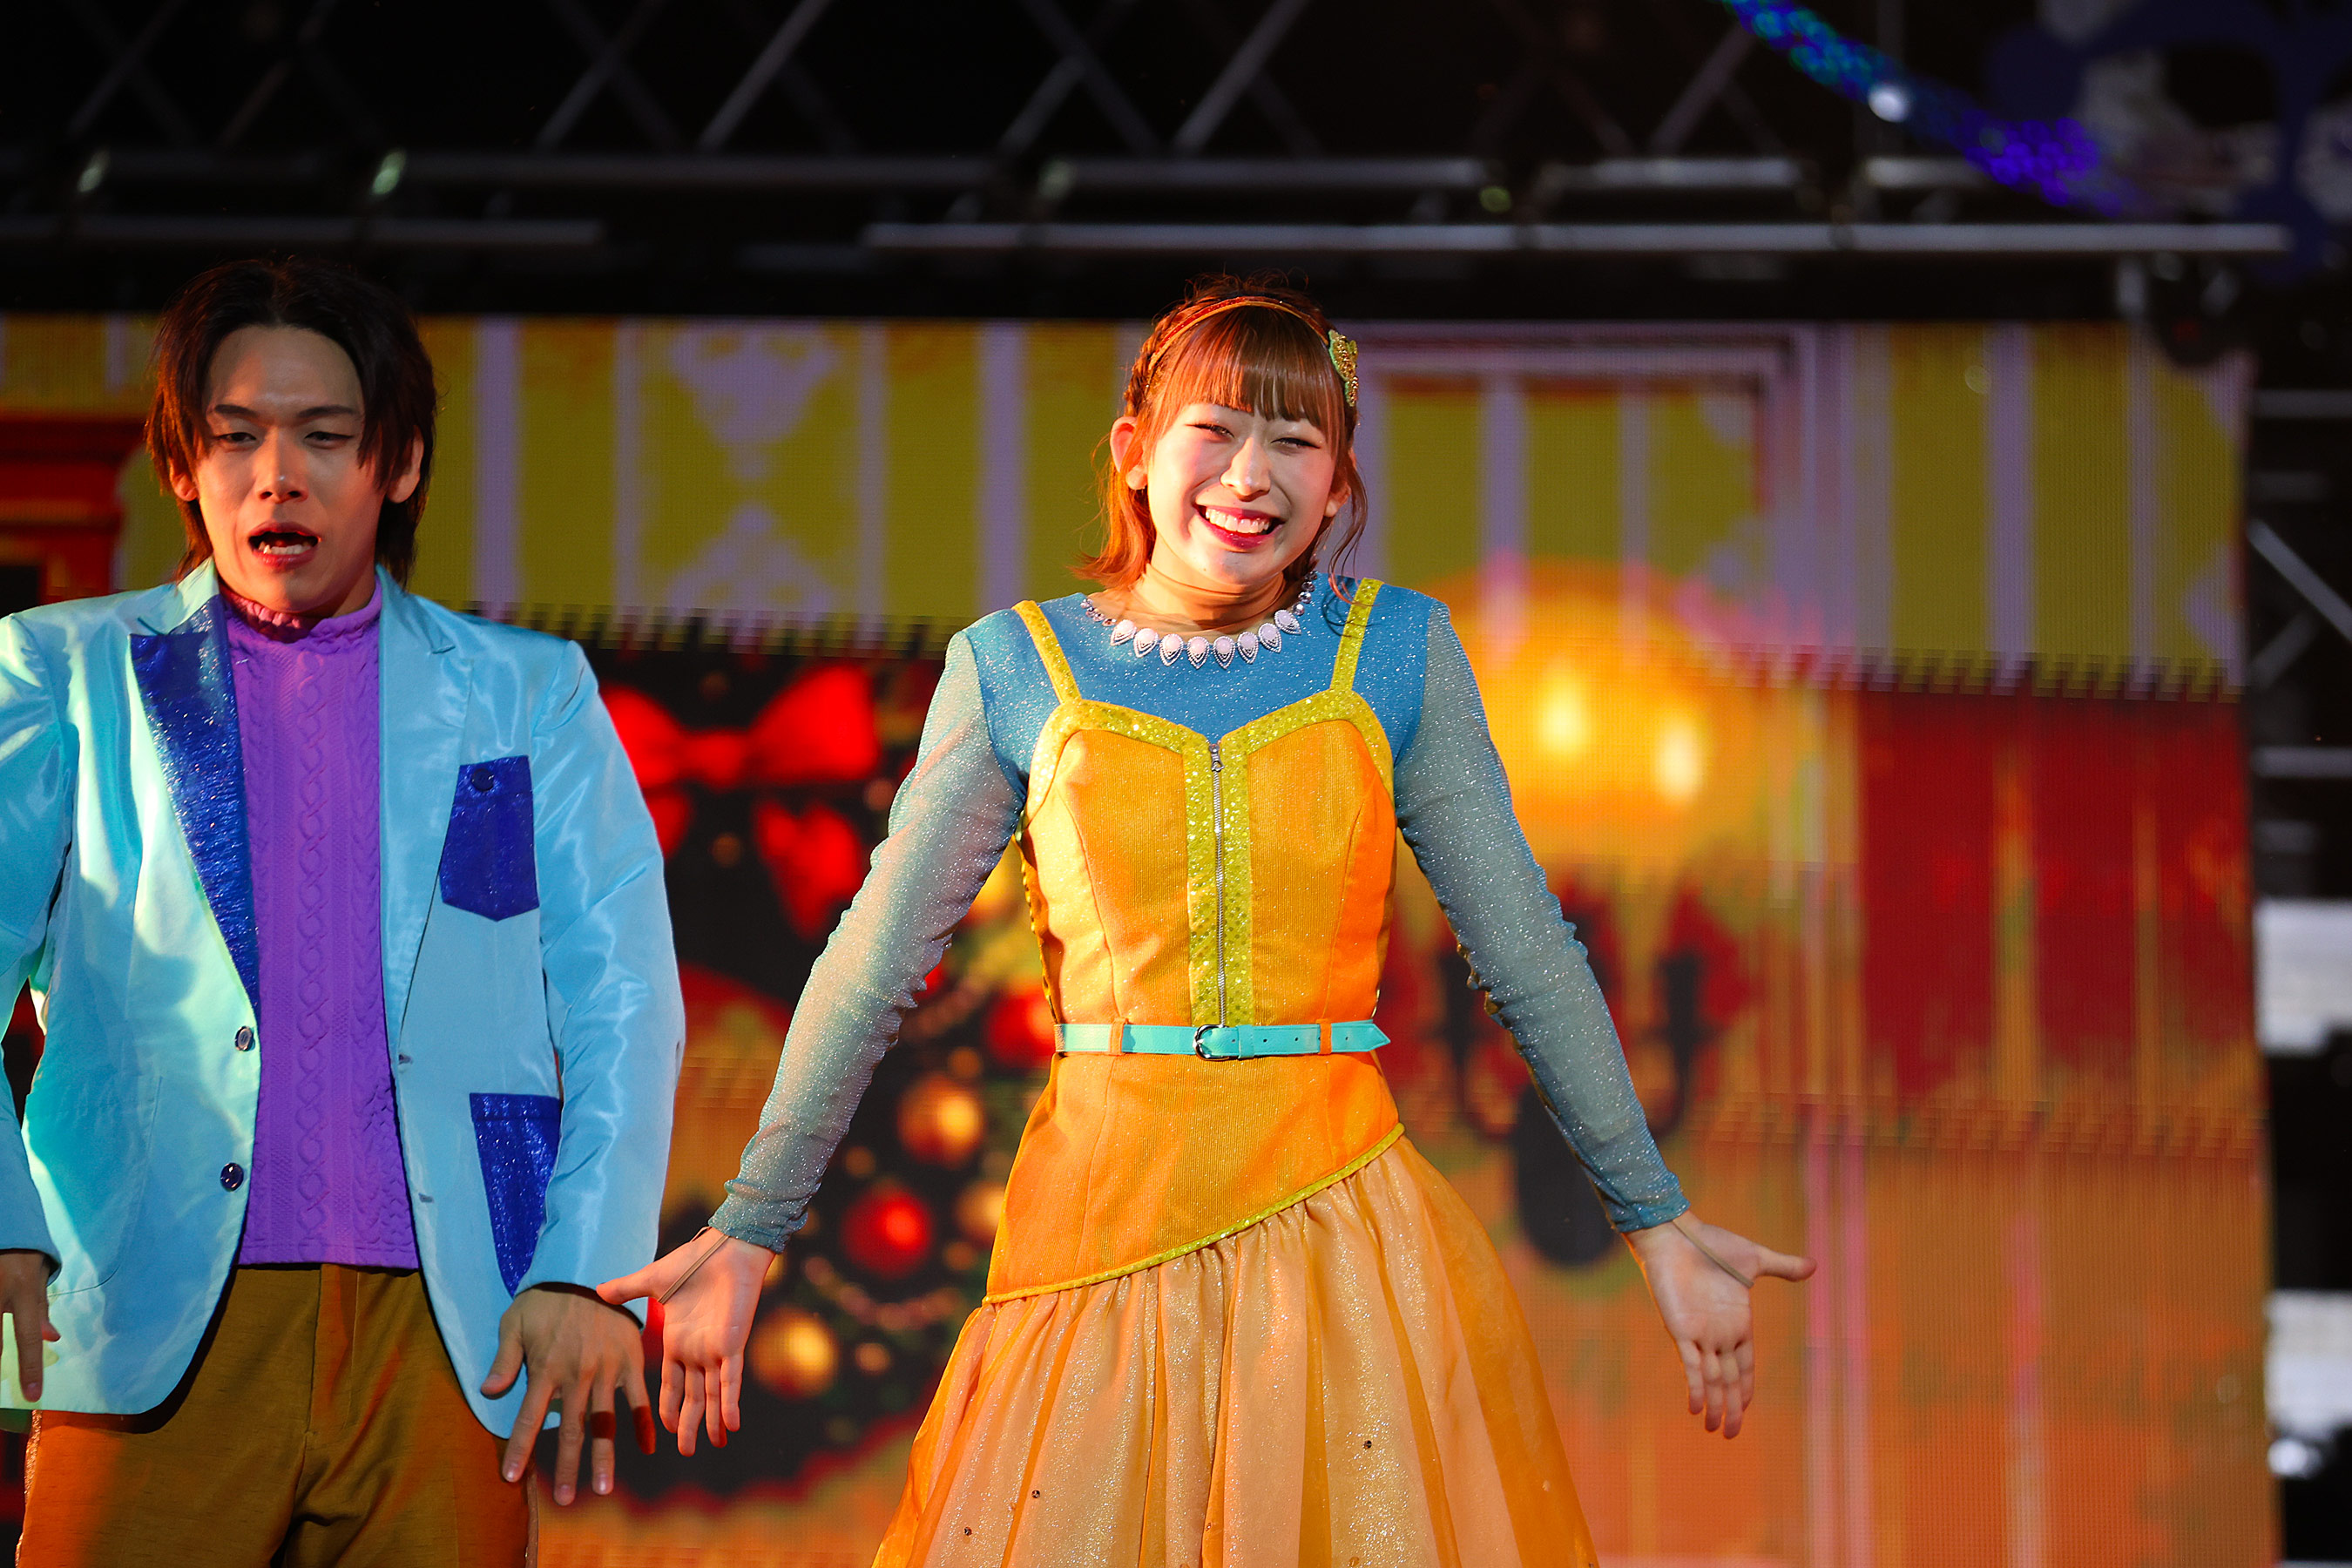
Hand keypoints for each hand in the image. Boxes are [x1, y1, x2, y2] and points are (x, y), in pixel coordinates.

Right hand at [0, 1249, 57, 1402]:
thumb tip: (52, 1338)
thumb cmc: (23, 1253)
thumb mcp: (38, 1275)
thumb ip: (41, 1307)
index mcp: (23, 1290)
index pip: (28, 1336)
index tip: (32, 1394)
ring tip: (1, 1359)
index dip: (30, 1367)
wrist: (3, 1224)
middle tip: (2, 1389)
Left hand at [480, 1283, 654, 1504]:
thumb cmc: (545, 1299)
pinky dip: (643, 1425)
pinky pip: (638, 1399)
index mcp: (547, 1369)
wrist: (587, 1269)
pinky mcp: (630, 1362)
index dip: (520, 1449)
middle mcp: (577, 1375)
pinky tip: (646, 1450)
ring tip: (602, 1488)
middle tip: (565, 1499)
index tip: (512, 1478)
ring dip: (604, 1457)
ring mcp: (607, 1370)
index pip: (530, 1418)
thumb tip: (488, 1393)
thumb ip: (504, 1360)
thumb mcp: (514, 1323)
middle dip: (568, 1467)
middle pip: (573, 1430)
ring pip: (605, 1421)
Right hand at [599, 1230, 771, 1456]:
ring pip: (713, 1395)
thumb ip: (627, 1290)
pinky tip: (731, 1425)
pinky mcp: (733, 1344)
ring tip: (711, 1445)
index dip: (668, 1407)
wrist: (724, 1248)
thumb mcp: (651, 1280)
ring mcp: (715, 1350)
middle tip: (688, 1452)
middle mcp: (696, 1351)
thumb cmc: (692, 1262)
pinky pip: (732, 1380)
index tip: (665, 1430)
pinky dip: (731, 1403)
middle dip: (689, 1424)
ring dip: (712, 1421)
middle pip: (692, 1397)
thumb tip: (597, 1291)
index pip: (670, 1384)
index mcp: (676, 1341)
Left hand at [1623, 1213, 1813, 1438]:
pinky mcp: (1680, 1329)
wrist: (1677, 1234)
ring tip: (1715, 1430)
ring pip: (1711, 1379)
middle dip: (1731, 1407)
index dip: (1745, 1387)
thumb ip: (1782, 1267)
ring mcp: (1700, 1334)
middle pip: (1728, 1379)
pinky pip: (1690, 1365)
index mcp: (1738, 1322)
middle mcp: (1719, 1333)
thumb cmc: (1712, 1243)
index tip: (1746, 1407)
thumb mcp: (1754, 1258)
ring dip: (1714, 1405)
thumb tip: (1814, 1266)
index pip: (1744, 1364)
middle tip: (1731, 1434)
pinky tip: (1695, 1407)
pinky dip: (1695, 1386)